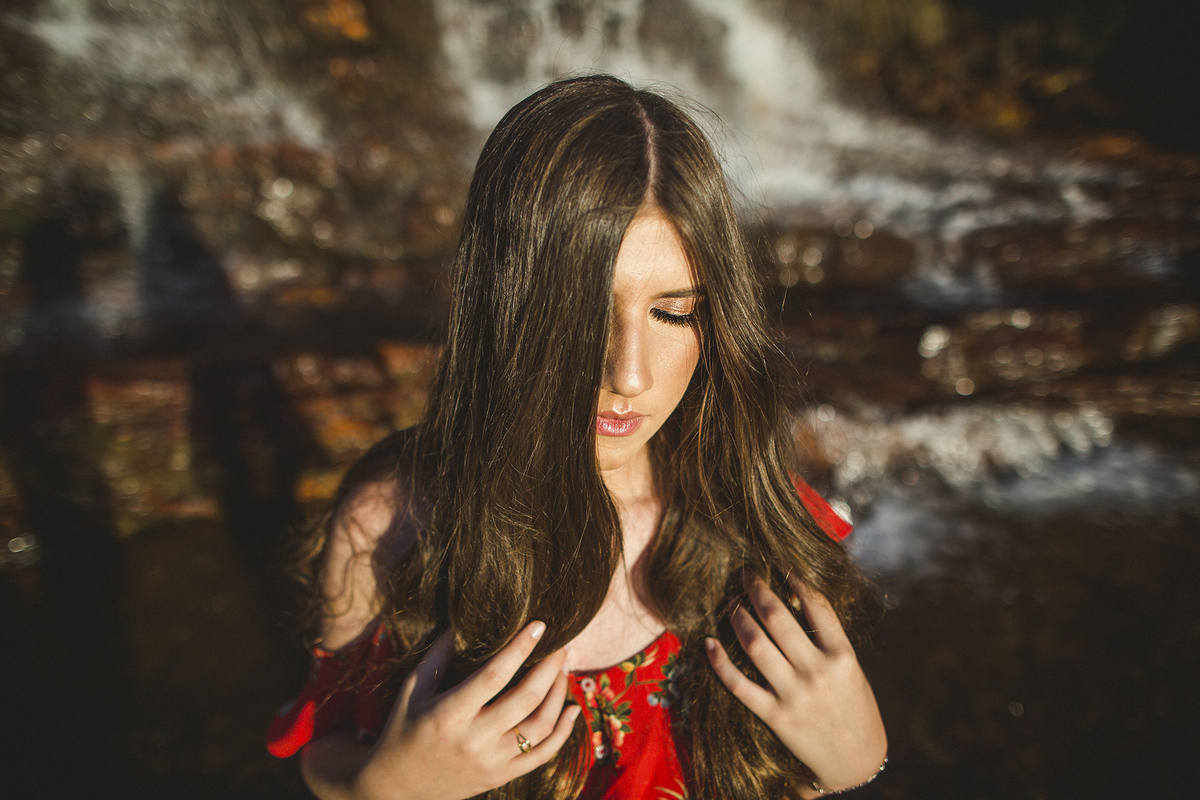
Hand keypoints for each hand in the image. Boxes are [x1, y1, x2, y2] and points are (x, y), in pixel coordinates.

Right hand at [355, 622, 581, 799]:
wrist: (396, 787)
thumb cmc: (403, 730)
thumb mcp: (413, 690)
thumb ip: (439, 655)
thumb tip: (462, 619)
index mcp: (449, 715)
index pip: (493, 676)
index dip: (519, 648)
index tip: (539, 625)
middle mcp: (474, 741)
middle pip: (525, 699)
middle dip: (550, 667)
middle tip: (562, 644)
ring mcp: (491, 762)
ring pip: (540, 727)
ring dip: (559, 694)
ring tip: (563, 670)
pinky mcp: (501, 777)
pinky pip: (542, 755)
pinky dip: (563, 732)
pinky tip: (572, 709)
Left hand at [705, 574, 886, 795]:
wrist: (858, 763)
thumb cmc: (855, 708)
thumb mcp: (851, 670)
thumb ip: (826, 639)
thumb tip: (790, 599)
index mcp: (843, 656)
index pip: (815, 604)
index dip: (793, 577)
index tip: (778, 562)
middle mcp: (818, 672)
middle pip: (778, 617)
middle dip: (756, 589)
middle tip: (744, 574)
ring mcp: (795, 695)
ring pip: (755, 644)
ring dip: (738, 617)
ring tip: (731, 601)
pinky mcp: (776, 717)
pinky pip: (739, 685)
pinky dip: (720, 662)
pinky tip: (709, 643)